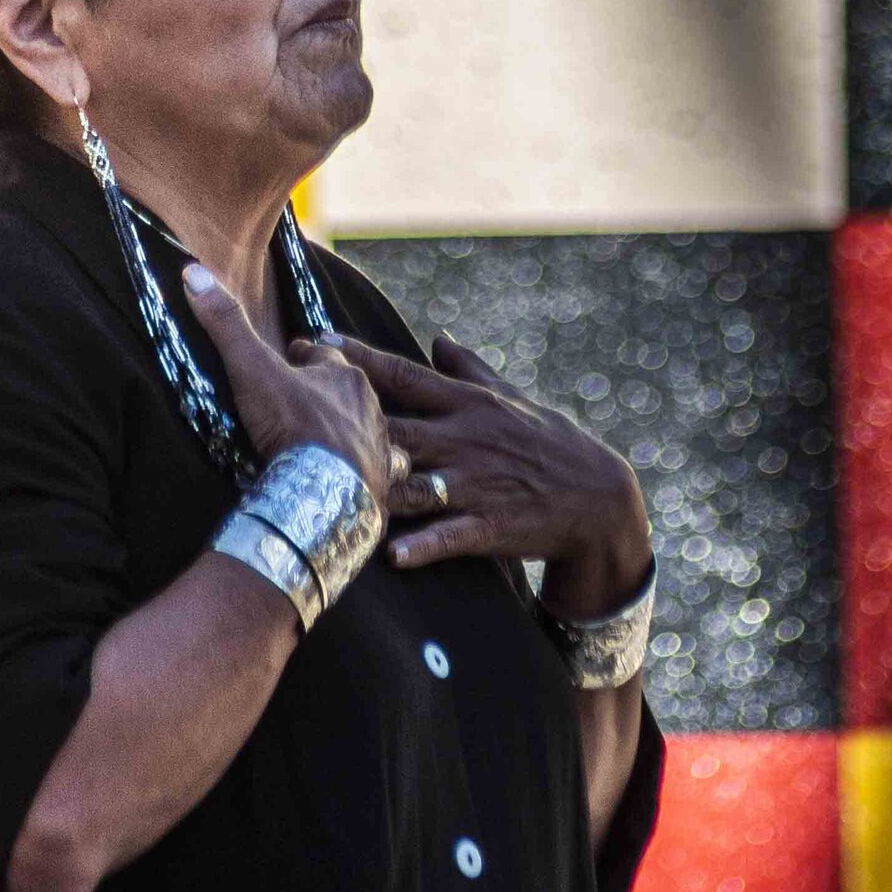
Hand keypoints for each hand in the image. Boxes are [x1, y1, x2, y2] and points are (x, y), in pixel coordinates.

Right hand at [180, 265, 393, 509]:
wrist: (324, 492)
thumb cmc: (292, 427)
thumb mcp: (252, 371)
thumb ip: (226, 325)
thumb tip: (193, 270)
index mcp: (344, 376)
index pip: (325, 355)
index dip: (304, 356)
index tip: (289, 357)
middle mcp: (369, 407)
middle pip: (348, 392)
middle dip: (330, 394)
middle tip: (306, 403)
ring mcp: (379, 446)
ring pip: (369, 429)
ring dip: (354, 431)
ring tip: (335, 443)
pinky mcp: (383, 482)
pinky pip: (385, 472)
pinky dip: (376, 471)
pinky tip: (366, 479)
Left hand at [332, 335, 652, 603]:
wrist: (597, 498)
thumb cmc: (549, 442)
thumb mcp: (511, 398)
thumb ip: (469, 368)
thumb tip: (437, 335)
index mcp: (468, 405)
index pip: (404, 376)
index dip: (357, 360)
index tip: (313, 342)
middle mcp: (466, 439)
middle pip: (395, 426)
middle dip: (343, 417)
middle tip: (294, 407)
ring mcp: (477, 483)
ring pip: (415, 482)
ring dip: (374, 485)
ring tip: (326, 485)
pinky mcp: (491, 524)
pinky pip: (451, 535)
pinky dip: (423, 545)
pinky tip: (390, 555)